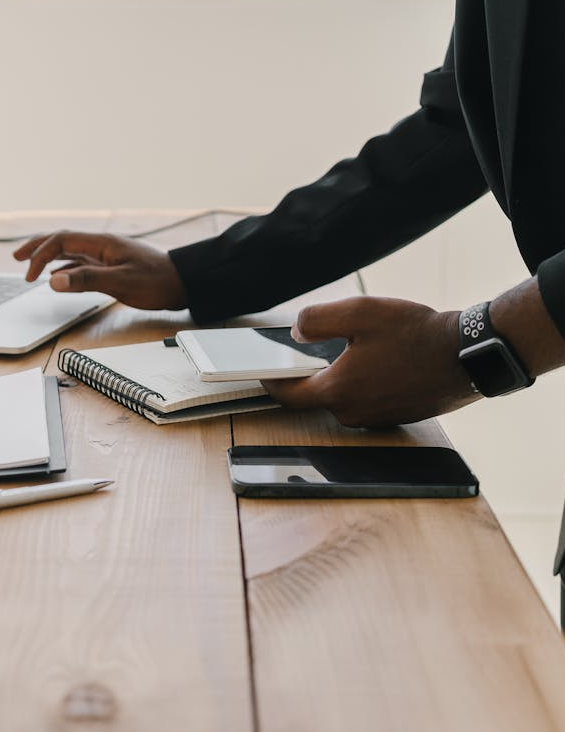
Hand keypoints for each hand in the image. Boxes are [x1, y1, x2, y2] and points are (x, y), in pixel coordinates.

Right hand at [13, 231, 187, 309]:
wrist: (183, 284)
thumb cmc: (157, 282)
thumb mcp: (120, 282)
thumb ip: (86, 281)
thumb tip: (52, 280)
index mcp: (102, 244)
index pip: (61, 240)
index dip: (40, 253)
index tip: (28, 274)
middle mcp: (101, 246)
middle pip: (61, 240)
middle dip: (37, 247)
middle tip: (15, 258)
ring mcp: (106, 256)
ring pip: (70, 252)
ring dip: (48, 257)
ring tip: (30, 267)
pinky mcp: (112, 267)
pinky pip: (81, 264)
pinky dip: (65, 269)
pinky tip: (59, 278)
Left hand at [263, 296, 478, 427]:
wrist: (469, 356)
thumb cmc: (415, 334)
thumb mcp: (359, 312)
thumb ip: (317, 320)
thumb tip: (296, 332)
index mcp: (338, 391)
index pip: (289, 395)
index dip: (272, 382)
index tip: (262, 372)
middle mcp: (354, 413)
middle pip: (317, 396)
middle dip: (310, 374)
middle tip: (309, 350)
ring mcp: (377, 419)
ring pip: (344, 398)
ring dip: (341, 377)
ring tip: (353, 349)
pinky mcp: (397, 416)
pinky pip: (368, 400)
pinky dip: (364, 383)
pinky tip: (378, 360)